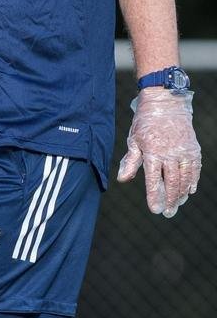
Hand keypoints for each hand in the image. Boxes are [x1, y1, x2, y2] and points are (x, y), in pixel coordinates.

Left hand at [117, 87, 200, 217]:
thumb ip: (130, 161)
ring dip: (182, 194)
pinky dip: (192, 181)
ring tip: (177, 204)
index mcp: (152, 152)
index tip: (155, 209)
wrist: (165, 104)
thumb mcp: (133, 140)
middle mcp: (170, 154)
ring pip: (185, 179)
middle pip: (172, 183)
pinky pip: (194, 170)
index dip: (155, 196)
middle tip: (168, 213)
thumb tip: (122, 179)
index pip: (154, 180)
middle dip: (170, 200)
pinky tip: (189, 191)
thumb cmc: (145, 123)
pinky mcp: (193, 149)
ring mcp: (184, 152)